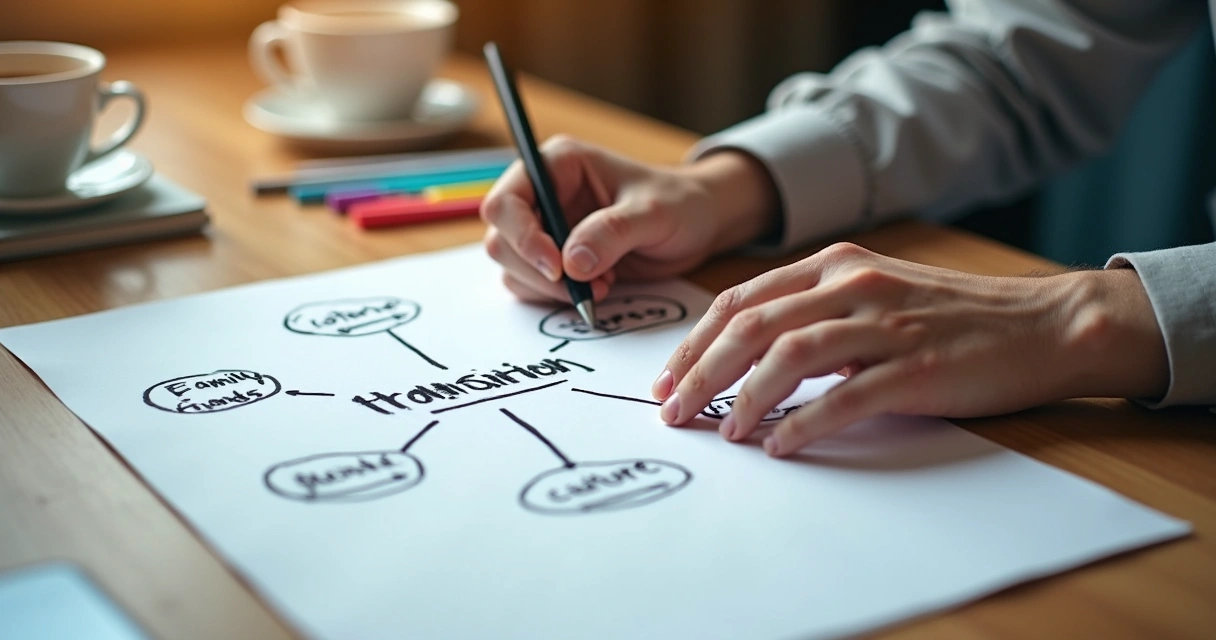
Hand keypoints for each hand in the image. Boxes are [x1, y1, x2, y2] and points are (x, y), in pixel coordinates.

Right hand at [480, 135, 777, 301]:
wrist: (699, 226)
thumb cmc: (681, 203)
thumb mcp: (654, 213)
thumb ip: (612, 232)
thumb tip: (572, 264)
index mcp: (557, 165)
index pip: (506, 201)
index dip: (522, 238)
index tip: (556, 268)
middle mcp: (543, 195)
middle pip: (502, 240)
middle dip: (538, 271)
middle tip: (586, 286)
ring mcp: (546, 229)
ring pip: (513, 268)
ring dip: (551, 289)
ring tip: (603, 285)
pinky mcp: (555, 260)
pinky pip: (532, 287)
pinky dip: (559, 298)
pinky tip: (600, 288)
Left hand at [651, 242, 1168, 456]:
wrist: (1042, 325)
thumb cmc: (950, 317)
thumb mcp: (873, 293)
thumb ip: (814, 312)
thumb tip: (745, 356)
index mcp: (835, 264)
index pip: (741, 300)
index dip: (695, 342)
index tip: (667, 379)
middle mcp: (852, 284)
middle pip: (752, 326)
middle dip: (702, 373)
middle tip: (675, 413)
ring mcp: (885, 324)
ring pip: (789, 356)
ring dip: (745, 399)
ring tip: (724, 434)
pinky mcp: (916, 368)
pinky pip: (844, 397)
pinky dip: (804, 423)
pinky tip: (781, 446)